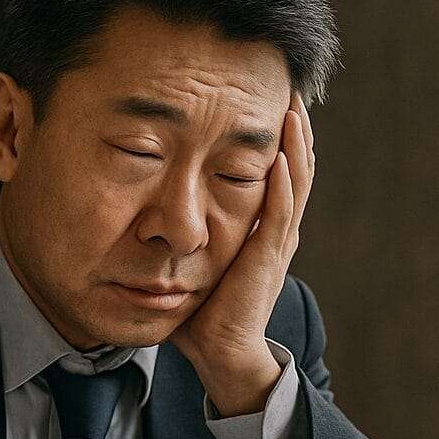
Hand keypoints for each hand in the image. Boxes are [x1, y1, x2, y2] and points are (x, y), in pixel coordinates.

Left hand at [171, 91, 315, 416]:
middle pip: (294, 166)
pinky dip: (282, 183)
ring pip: (296, 182)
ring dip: (295, 144)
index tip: (265, 97)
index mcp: (260, 227)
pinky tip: (279, 155)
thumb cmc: (201, 312)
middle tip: (288, 85)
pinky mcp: (268, 257)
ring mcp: (276, 243)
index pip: (275, 168)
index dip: (275, 134)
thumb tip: (142, 204)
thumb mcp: (190, 257)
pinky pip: (281, 212)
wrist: (221, 353)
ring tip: (292, 108)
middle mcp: (275, 229)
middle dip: (292, 127)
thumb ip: (178, 229)